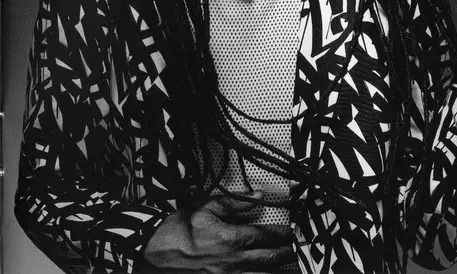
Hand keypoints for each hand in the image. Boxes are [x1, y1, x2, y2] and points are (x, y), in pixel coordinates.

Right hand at [142, 192, 293, 272]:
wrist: (151, 256)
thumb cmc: (177, 231)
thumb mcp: (206, 207)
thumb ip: (235, 202)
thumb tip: (257, 197)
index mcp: (230, 239)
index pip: (266, 235)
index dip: (282, 233)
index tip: (292, 230)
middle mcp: (232, 263)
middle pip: (269, 260)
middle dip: (286, 254)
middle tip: (298, 249)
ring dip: (277, 271)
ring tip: (291, 267)